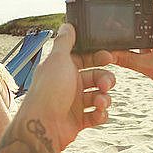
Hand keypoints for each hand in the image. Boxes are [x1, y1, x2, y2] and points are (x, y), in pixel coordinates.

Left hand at [23, 24, 115, 152]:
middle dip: (105, 80)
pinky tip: (98, 114)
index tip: (109, 58)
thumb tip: (67, 26)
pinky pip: (97, 115)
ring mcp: (74, 103)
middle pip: (96, 77)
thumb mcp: (57, 60)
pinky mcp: (78, 121)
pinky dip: (101, 115)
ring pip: (99, 96)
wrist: (43, 126)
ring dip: (104, 99)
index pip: (85, 58)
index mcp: (63, 68)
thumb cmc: (48, 91)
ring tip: (100, 103)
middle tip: (106, 85)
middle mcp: (68, 84)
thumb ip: (64, 42)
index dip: (98, 57)